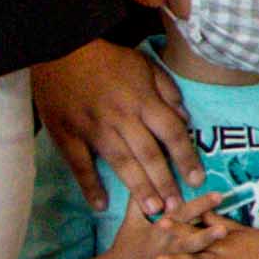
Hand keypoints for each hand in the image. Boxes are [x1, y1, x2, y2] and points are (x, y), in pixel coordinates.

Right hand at [31, 39, 198, 209]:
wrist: (60, 49)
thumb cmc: (106, 58)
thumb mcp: (144, 64)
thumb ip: (167, 90)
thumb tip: (184, 118)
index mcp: (142, 100)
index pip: (172, 133)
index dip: (186, 158)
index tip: (198, 179)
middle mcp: (121, 117)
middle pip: (148, 154)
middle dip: (164, 182)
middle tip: (177, 208)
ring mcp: (93, 128)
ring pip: (120, 162)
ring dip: (138, 188)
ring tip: (153, 210)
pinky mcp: (67, 134)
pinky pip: (80, 164)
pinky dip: (90, 186)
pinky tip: (100, 205)